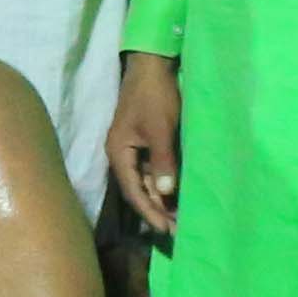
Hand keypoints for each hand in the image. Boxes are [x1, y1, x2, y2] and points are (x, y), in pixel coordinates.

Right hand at [103, 52, 183, 237]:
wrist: (152, 65)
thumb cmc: (154, 96)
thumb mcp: (160, 129)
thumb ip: (163, 162)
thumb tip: (165, 194)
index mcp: (119, 153)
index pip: (132, 191)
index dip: (148, 212)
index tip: (164, 230)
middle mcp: (122, 155)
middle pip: (138, 190)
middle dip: (156, 210)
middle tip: (176, 231)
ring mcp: (133, 149)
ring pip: (146, 182)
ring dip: (161, 200)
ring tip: (179, 218)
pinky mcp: (145, 142)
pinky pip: (152, 170)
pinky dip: (163, 184)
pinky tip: (176, 195)